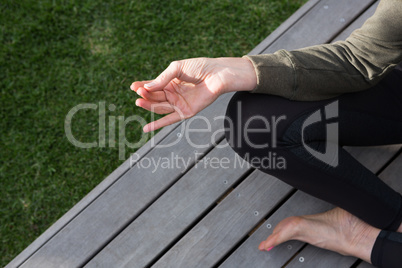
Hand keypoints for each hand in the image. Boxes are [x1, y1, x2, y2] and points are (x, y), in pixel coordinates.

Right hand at [131, 57, 256, 131]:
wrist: (218, 74)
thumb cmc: (199, 67)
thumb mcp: (177, 68)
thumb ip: (162, 79)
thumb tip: (147, 88)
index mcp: (170, 82)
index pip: (152, 86)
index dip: (142, 86)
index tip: (133, 86)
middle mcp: (173, 94)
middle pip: (155, 97)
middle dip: (145, 95)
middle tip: (138, 93)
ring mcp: (179, 104)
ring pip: (160, 107)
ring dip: (149, 105)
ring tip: (139, 101)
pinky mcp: (186, 112)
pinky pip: (170, 119)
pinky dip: (158, 125)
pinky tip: (146, 128)